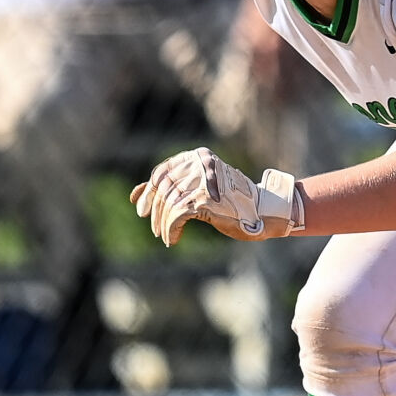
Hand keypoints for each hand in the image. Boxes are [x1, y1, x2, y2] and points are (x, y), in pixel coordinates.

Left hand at [130, 147, 301, 244]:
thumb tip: (135, 196)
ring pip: (169, 204)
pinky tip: (173, 238)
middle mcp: (199, 164)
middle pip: (164, 189)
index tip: (142, 210)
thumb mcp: (197, 190)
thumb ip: (168, 188)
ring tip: (165, 236)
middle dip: (156, 211)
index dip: (149, 192)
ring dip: (163, 224)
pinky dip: (172, 229)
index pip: (162, 173)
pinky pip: (177, 215)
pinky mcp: (205, 200)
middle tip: (154, 229)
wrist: (260, 212)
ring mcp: (203, 181)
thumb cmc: (230, 201)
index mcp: (197, 157)